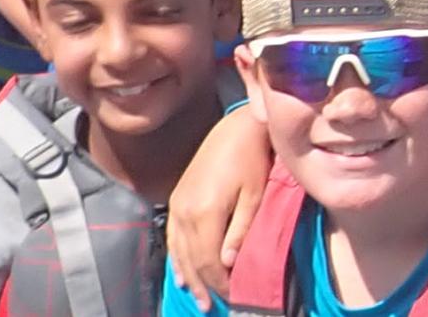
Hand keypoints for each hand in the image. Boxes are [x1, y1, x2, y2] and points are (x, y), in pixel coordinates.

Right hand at [167, 109, 274, 306]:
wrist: (236, 128)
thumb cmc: (253, 160)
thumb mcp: (255, 195)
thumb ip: (240, 230)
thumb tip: (227, 263)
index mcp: (204, 212)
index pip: (208, 261)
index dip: (219, 283)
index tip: (234, 296)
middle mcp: (184, 212)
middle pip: (192, 259)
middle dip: (204, 285)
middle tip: (211, 307)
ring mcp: (177, 205)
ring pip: (179, 251)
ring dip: (188, 277)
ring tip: (197, 298)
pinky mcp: (177, 198)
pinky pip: (172, 237)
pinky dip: (176, 258)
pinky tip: (181, 274)